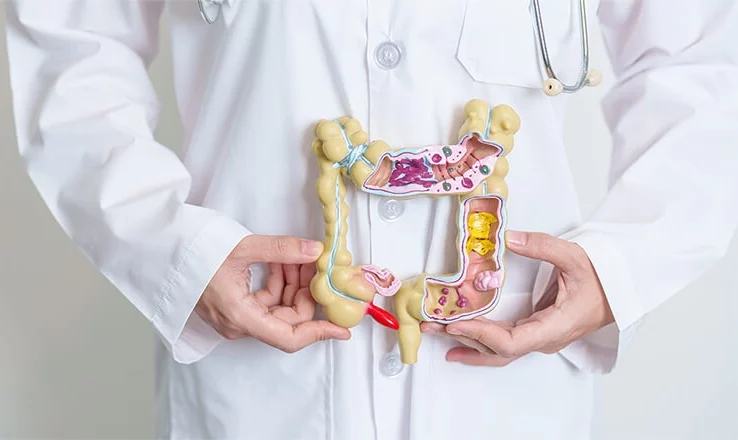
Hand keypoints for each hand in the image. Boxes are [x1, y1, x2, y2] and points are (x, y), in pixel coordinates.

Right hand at [195, 235, 350, 352]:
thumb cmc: (194, 252)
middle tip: (317, 265)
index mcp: (240, 316)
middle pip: (288, 320)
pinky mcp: (233, 305)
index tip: (342, 327)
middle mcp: (239, 323)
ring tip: (297, 256)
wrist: (162, 249)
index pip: (288, 337)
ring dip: (293, 282)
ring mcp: (235, 315)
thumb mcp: (243, 248)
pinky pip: (266, 299)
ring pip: (279, 307)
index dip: (319, 333)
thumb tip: (315, 251)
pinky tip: (283, 260)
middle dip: (306, 292)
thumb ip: (283, 250)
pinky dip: (279, 280)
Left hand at [420, 230, 614, 365]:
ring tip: (438, 338)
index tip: (456, 323)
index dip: (482, 335)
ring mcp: (540, 338)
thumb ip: (542, 246)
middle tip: (432, 328)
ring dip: (468, 345)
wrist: (621, 290)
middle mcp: (544, 339)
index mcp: (554, 328)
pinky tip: (461, 343)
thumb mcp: (575, 256)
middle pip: (498, 351)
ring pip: (499, 352)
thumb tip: (510, 238)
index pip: (511, 342)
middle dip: (463, 339)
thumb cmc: (603, 277)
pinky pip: (504, 344)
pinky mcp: (536, 331)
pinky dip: (480, 343)